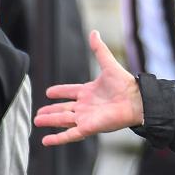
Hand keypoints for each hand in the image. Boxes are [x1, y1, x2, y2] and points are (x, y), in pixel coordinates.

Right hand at [34, 31, 143, 145]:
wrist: (137, 100)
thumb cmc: (126, 84)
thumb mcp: (108, 64)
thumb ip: (99, 50)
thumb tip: (94, 32)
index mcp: (89, 92)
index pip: (71, 92)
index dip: (60, 92)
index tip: (49, 92)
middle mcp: (86, 105)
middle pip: (64, 109)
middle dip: (51, 111)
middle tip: (38, 114)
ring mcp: (86, 117)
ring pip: (63, 120)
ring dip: (50, 121)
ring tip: (37, 121)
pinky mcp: (88, 127)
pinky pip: (70, 134)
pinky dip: (58, 139)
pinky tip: (46, 141)